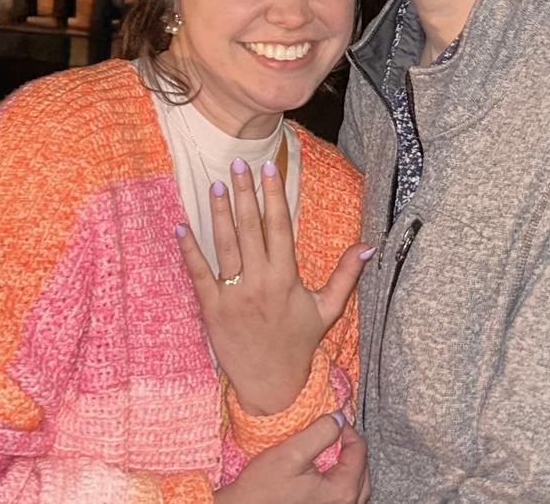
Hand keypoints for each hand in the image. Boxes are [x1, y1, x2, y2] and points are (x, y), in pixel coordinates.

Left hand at [175, 157, 370, 415]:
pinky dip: (189, 250)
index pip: (280, 227)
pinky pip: (198, 274)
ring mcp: (233, 296)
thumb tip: (369, 245)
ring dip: (219, 213)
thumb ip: (346, 275)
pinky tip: (181, 226)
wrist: (271, 386)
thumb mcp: (327, 309)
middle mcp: (259, 283)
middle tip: (238, 163)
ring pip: (225, 246)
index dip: (274, 196)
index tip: (270, 168)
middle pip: (250, 229)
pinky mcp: (212, 309)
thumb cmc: (299, 343)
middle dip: (244, 194)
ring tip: (216, 185)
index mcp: (286, 279)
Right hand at [217, 415, 369, 503]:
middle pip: (362, 473)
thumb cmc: (264, 489)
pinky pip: (344, 500)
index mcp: (341, 492)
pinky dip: (342, 484)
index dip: (348, 430)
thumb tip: (339, 418)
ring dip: (350, 469)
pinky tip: (327, 475)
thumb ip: (321, 432)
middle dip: (352, 450)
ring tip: (334, 453)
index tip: (334, 421)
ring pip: (356, 489)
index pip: (358, 452)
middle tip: (337, 434)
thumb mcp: (292, 452)